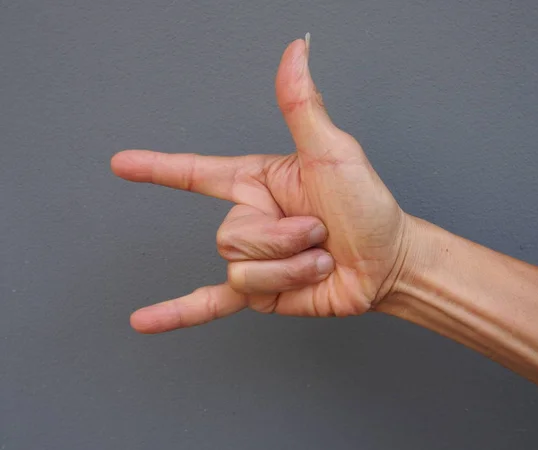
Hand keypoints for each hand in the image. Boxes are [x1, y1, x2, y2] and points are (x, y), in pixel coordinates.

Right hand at [112, 37, 416, 332]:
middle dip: (284, 238)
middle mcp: (251, 219)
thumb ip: (302, 105)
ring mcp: (253, 260)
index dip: (159, 168)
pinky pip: (212, 303)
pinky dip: (178, 314)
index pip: (197, 173)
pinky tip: (144, 321)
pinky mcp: (260, 292)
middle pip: (233, 235)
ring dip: (290, 267)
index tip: (122, 164)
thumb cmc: (366, 205)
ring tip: (319, 257)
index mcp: (258, 183)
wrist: (386, 263)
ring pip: (242, 268)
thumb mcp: (333, 152)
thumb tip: (297, 49)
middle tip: (320, 232)